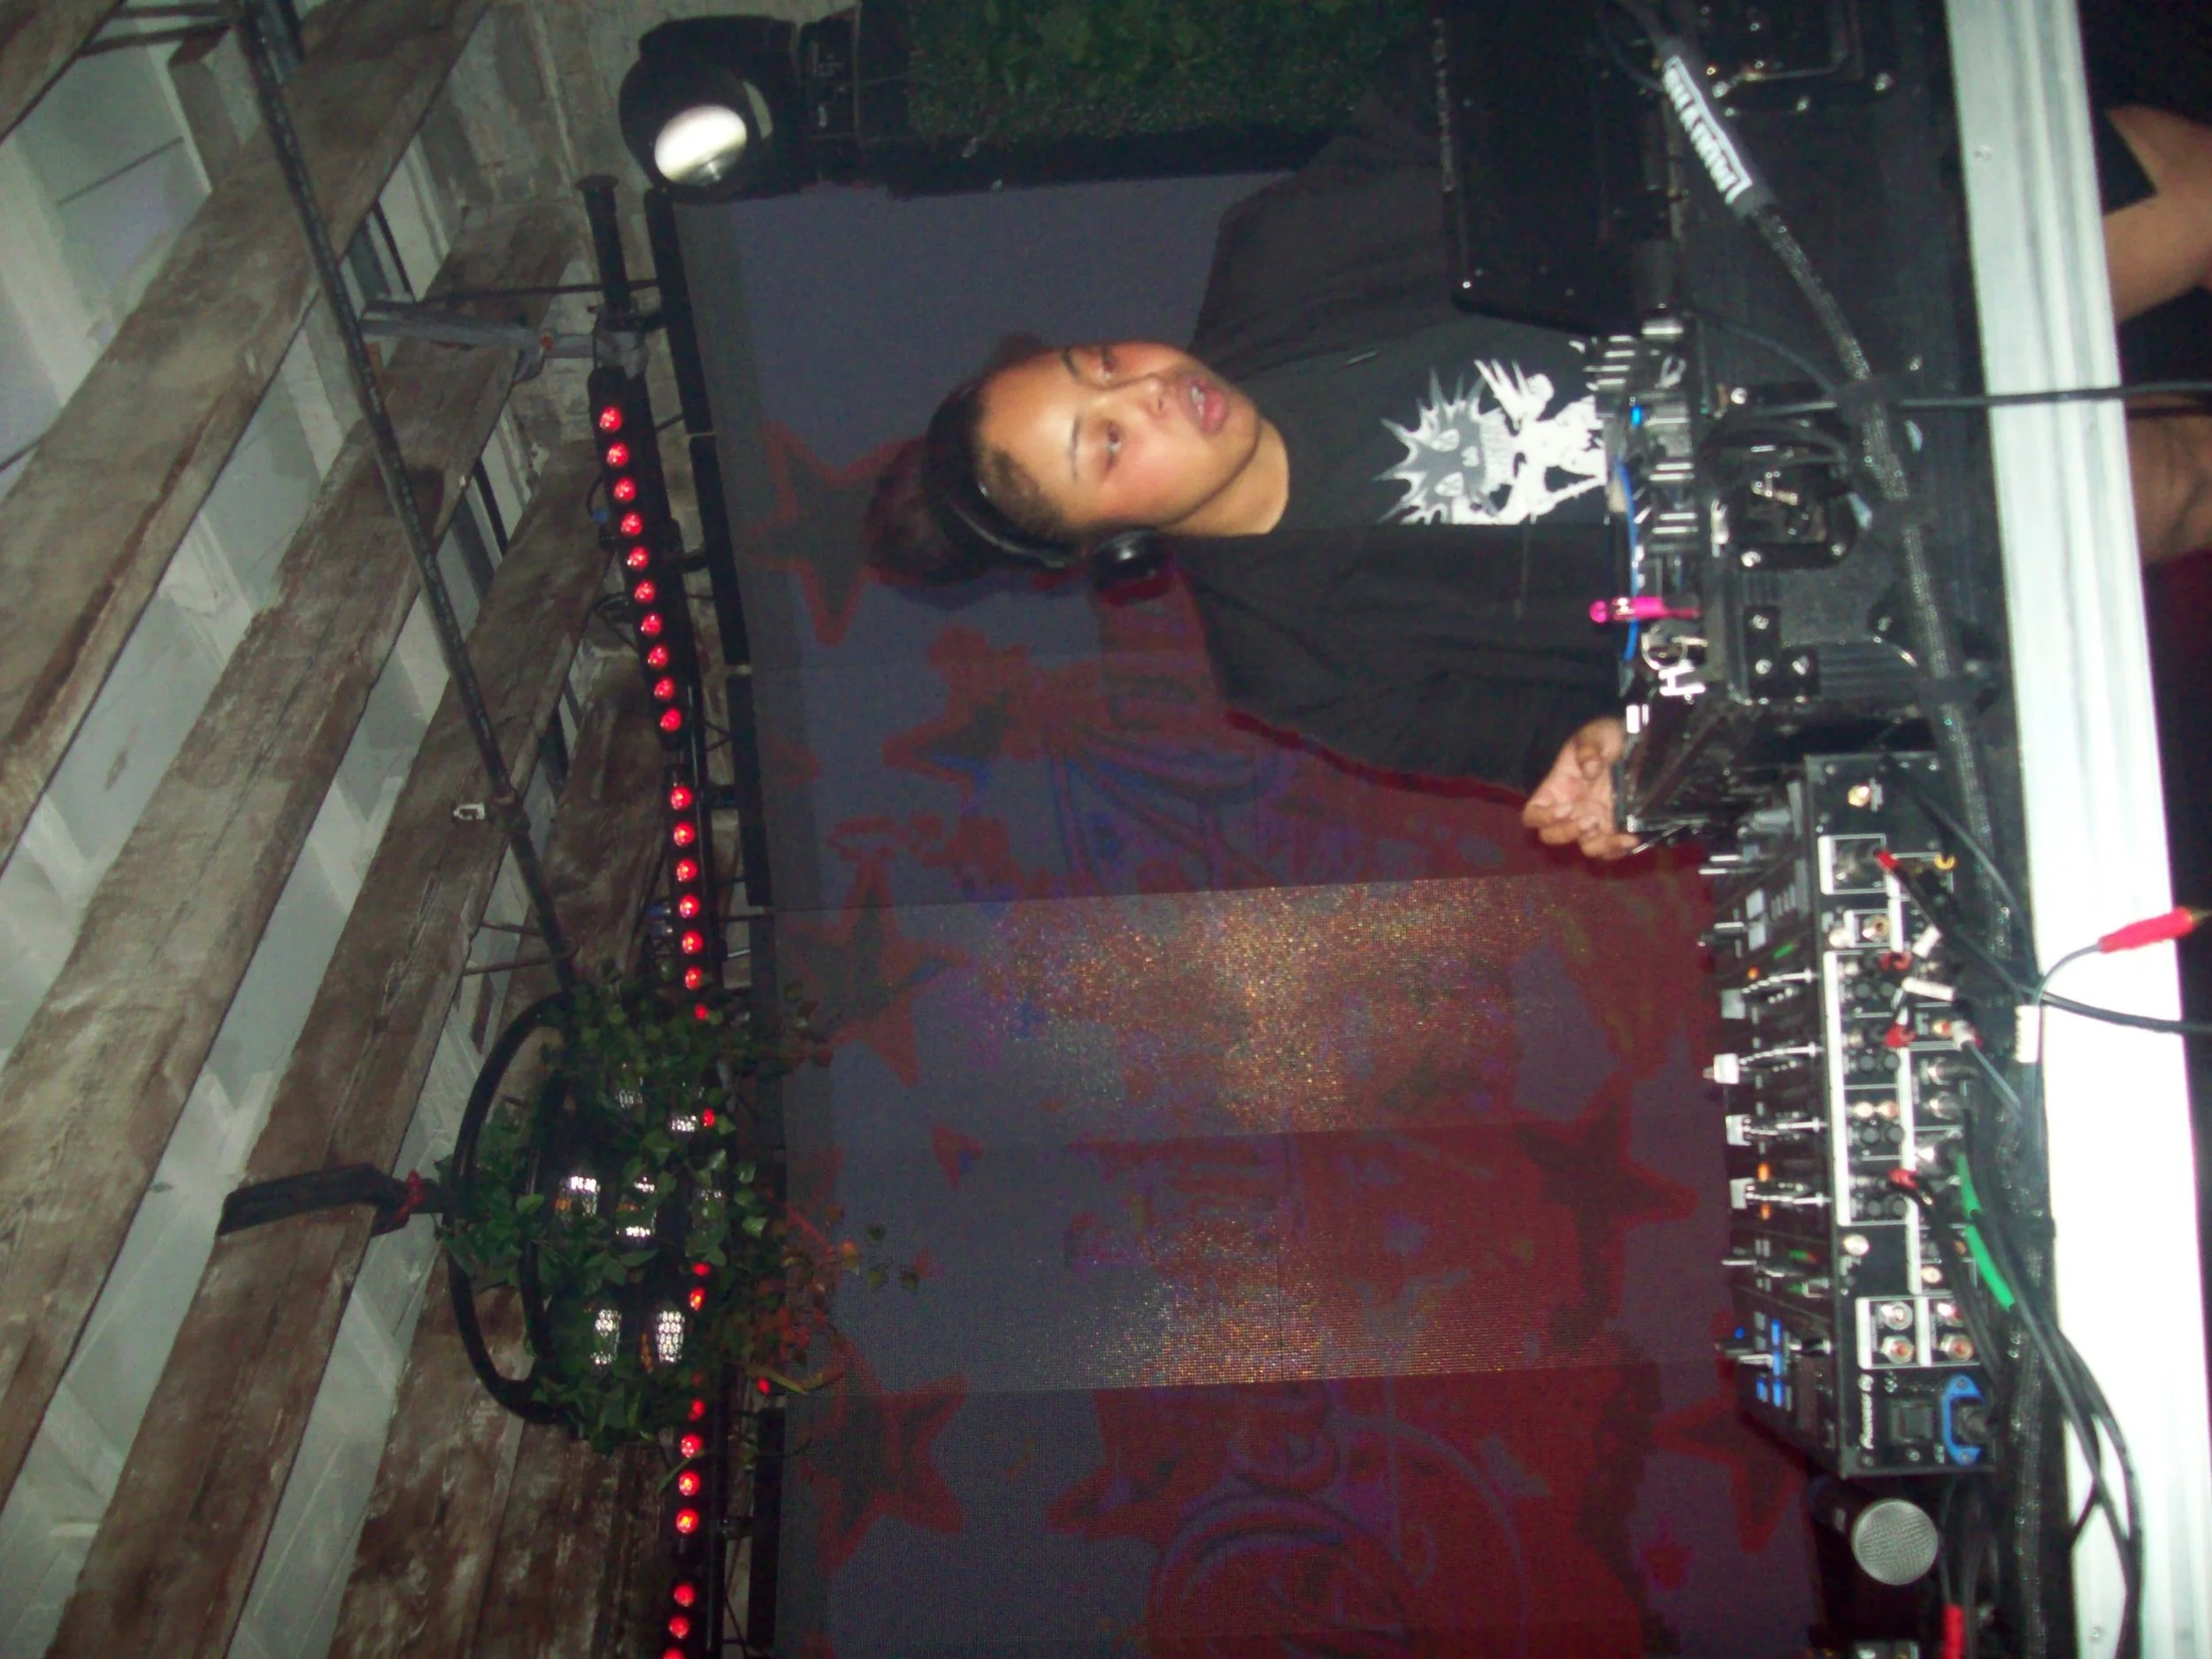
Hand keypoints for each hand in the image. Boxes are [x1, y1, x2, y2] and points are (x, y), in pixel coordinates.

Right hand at [1522, 716, 1639, 861]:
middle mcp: (1570, 810)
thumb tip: (1590, 770)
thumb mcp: (1595, 734)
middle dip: (1568, 833)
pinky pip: (1611, 850)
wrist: (1634, 743)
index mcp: (1556, 789)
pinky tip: (1632, 838)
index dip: (1543, 818)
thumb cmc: (1605, 737)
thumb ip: (1588, 749)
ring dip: (1595, 845)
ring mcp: (1593, 821)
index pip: (1533, 814)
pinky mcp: (1615, 828)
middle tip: (1591, 819)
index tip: (1565, 808)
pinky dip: (1619, 849)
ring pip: (1584, 848)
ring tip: (1613, 832)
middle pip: (1552, 836)